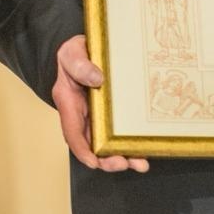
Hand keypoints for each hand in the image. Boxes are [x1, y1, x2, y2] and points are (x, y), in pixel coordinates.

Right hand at [53, 35, 148, 172]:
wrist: (85, 50)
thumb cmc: (74, 53)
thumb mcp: (72, 53)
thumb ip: (79, 65)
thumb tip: (96, 79)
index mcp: (69, 103)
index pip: (72, 132)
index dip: (82, 150)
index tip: (94, 161)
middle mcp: (83, 115)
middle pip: (91, 145)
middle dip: (106, 159)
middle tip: (122, 163)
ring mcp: (97, 118)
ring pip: (107, 144)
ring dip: (122, 156)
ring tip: (140, 164)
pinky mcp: (111, 116)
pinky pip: (119, 133)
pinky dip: (130, 144)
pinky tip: (144, 150)